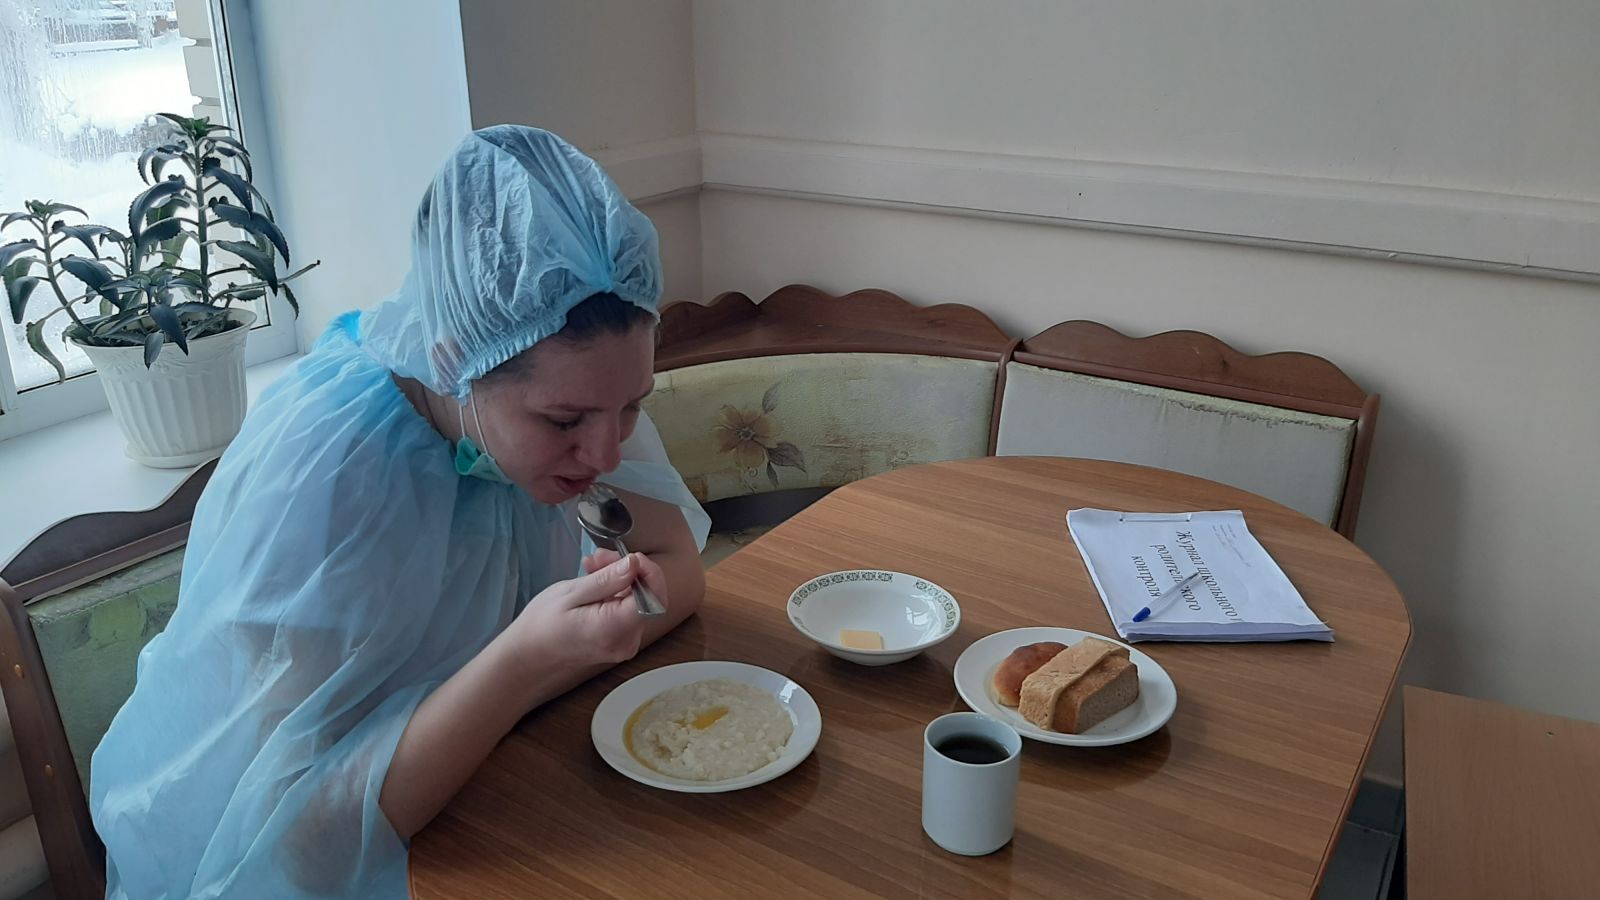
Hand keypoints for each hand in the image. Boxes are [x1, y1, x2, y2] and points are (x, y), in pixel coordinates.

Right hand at [508, 552, 668, 674]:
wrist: (529, 654)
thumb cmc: (542, 625)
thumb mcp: (571, 594)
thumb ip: (606, 580)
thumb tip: (635, 564)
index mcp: (614, 629)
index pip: (653, 598)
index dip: (648, 572)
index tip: (631, 556)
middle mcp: (626, 640)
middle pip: (646, 597)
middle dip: (630, 570)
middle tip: (600, 556)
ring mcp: (625, 642)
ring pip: (637, 600)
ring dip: (620, 578)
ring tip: (592, 565)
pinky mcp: (620, 639)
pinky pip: (627, 609)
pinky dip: (616, 591)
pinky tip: (595, 581)